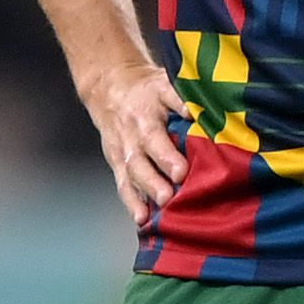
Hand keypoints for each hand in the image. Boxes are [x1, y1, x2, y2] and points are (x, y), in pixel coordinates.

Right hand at [80, 62, 189, 225]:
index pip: (154, 139)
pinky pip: (123, 185)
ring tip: (150, 217)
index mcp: (143, 118)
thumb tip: (194, 112)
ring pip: (129, 177)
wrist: (109, 87)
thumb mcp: (163, 83)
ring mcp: (121, 153)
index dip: (166, 157)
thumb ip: (179, 98)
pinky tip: (140, 219)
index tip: (181, 172)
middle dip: (153, 183)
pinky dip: (131, 203)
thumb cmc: (145, 89)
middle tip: (168, 199)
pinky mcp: (117, 163)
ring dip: (140, 197)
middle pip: (139, 163)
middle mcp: (130, 138)